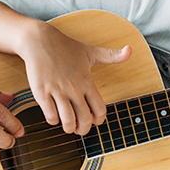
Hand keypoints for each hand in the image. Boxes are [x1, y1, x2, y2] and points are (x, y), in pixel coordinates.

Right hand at [17, 21, 131, 134]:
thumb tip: (130, 49)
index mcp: (87, 81)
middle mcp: (73, 88)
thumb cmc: (65, 47)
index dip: (98, 120)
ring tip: (68, 125)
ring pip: (68, 121)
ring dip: (69, 128)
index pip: (99, 110)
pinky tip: (54, 115)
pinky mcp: (41, 92)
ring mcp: (57, 91)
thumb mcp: (91, 51)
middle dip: (83, 129)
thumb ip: (111, 56)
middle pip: (84, 119)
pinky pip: (50, 115)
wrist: (39, 40)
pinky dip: (53, 120)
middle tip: (80, 128)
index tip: (94, 121)